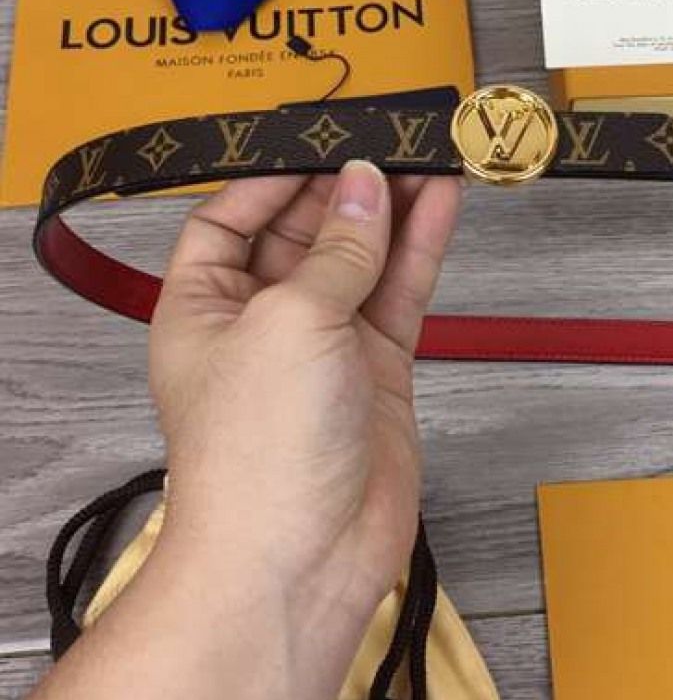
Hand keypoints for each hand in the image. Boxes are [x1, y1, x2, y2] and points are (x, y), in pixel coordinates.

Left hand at [149, 162, 462, 619]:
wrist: (305, 555)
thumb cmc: (258, 454)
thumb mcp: (289, 322)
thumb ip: (337, 251)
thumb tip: (366, 188)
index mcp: (204, 306)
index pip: (229, 221)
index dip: (271, 180)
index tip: (320, 146)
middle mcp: (262, 321)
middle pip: (304, 234)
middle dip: (344, 189)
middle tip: (389, 144)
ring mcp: (325, 344)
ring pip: (361, 258)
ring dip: (392, 211)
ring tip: (428, 159)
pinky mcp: (376, 367)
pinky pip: (399, 292)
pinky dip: (420, 248)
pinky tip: (441, 205)